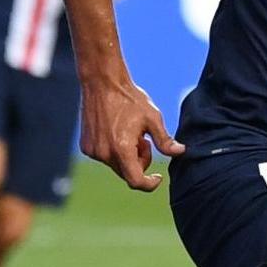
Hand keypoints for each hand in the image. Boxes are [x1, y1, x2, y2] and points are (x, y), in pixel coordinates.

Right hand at [79, 73, 183, 191]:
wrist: (102, 83)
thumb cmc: (129, 99)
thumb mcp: (153, 118)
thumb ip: (165, 140)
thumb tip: (180, 152)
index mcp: (121, 149)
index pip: (136, 181)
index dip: (149, 184)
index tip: (158, 177)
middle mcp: (104, 154)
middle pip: (127, 173)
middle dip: (139, 161)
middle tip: (143, 140)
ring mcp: (92, 151)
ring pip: (117, 165)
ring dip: (127, 155)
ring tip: (129, 132)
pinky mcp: (86, 146)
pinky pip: (105, 157)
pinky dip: (114, 150)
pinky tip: (116, 131)